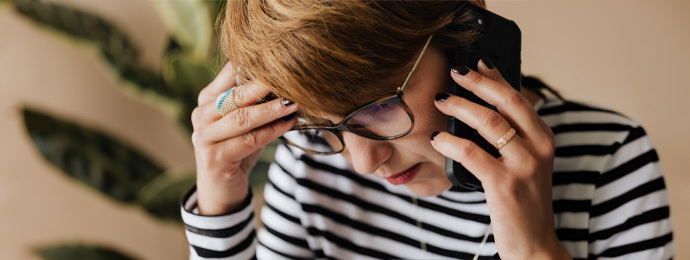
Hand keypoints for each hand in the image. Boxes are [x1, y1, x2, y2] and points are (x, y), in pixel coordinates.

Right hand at [191, 63, 299, 214]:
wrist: (222, 188)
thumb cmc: (238, 148)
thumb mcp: (244, 121)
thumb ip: (255, 101)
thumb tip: (288, 78)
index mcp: (207, 99)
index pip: (229, 74)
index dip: (253, 65)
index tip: (280, 59)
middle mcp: (201, 114)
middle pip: (236, 95)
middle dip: (265, 86)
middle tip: (290, 78)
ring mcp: (204, 137)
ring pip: (242, 118)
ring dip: (271, 110)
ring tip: (293, 103)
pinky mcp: (213, 158)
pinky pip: (248, 140)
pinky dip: (271, 131)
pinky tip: (288, 124)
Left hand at [430, 59, 570, 258]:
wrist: (534, 244)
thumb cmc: (522, 202)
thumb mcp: (526, 164)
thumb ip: (512, 137)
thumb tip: (481, 108)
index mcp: (544, 138)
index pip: (519, 97)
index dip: (496, 77)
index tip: (476, 63)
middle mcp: (539, 147)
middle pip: (508, 101)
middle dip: (478, 83)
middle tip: (455, 72)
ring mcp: (524, 166)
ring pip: (489, 122)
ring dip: (461, 107)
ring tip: (442, 101)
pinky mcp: (504, 185)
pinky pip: (472, 153)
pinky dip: (450, 142)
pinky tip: (437, 139)